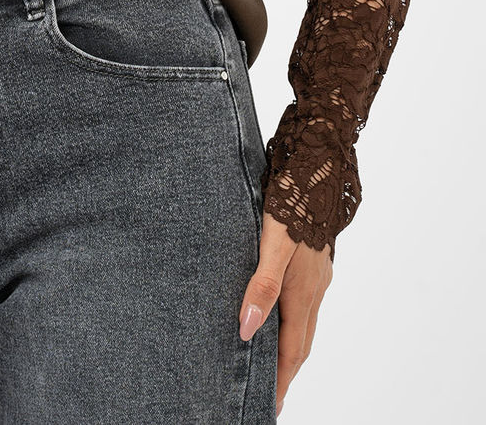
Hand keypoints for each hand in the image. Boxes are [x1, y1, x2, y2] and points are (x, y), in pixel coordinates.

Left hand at [238, 211, 333, 415]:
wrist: (317, 165)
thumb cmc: (292, 202)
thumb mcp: (272, 243)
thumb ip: (261, 285)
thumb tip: (248, 329)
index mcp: (303, 291)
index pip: (293, 350)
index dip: (282, 380)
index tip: (273, 407)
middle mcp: (315, 288)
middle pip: (302, 342)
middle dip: (287, 371)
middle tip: (273, 397)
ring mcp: (317, 274)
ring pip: (305, 321)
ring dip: (291, 346)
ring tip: (275, 364)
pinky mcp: (314, 260)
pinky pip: (305, 301)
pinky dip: (294, 319)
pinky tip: (282, 311)